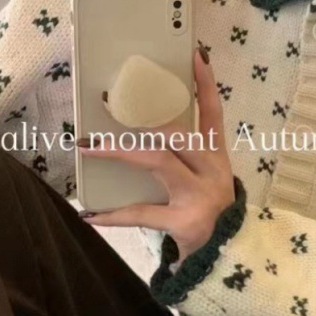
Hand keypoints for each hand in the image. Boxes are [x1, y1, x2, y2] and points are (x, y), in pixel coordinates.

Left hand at [80, 48, 236, 264]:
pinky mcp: (186, 223)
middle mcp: (214, 175)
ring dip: (120, 152)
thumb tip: (137, 138)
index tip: (195, 55)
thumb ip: (182, 163)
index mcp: (218, 162)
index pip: (214, 117)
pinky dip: (113, 215)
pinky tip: (90, 214)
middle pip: (178, 135)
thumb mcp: (203, 185)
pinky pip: (142, 213)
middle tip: (107, 103)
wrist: (227, 260)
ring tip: (88, 147)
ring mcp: (201, 197)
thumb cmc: (208, 218)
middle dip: (141, 120)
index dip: (205, 86)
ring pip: (159, 161)